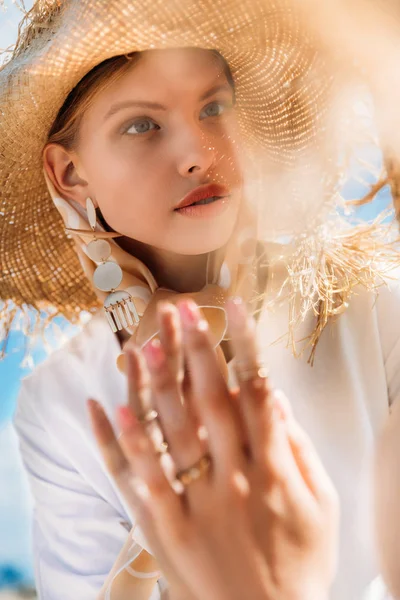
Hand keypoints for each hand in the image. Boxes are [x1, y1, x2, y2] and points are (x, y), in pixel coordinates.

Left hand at [89, 298, 338, 599]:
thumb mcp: (322, 506)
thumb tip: (275, 399)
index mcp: (275, 469)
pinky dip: (120, 441)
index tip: (231, 308)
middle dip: (195, 349)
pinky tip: (107, 406)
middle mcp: (234, 480)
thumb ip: (299, 449)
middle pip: (210, 401)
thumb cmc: (300, 566)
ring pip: (170, 432)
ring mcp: (196, 504)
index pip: (257, 392)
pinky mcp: (166, 528)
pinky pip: (138, 479)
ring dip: (153, 384)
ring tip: (140, 343)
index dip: (243, 345)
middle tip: (179, 309)